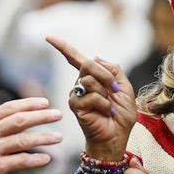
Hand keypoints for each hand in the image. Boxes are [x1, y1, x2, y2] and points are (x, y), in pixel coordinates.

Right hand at [0, 97, 62, 173]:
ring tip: (58, 137)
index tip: (44, 102)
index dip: (28, 104)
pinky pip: (20, 161)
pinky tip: (47, 160)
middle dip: (41, 116)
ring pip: (24, 140)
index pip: (8, 108)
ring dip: (44, 138)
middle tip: (58, 113)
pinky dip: (35, 160)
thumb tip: (2, 124)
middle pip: (20, 120)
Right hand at [44, 35, 136, 160]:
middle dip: (106, 76)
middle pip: (88, 64)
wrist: (117, 136)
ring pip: (90, 80)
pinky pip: (91, 95)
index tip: (48, 37)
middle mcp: (81, 83)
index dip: (62, 47)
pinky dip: (103, 104)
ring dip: (106, 93)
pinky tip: (105, 112)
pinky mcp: (75, 105)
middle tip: (114, 90)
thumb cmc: (121, 115)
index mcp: (93, 77)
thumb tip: (96, 57)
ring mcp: (76, 94)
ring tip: (109, 106)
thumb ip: (113, 70)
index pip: (75, 58)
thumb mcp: (124, 87)